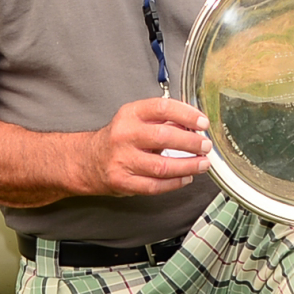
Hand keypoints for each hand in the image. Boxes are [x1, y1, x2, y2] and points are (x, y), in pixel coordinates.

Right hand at [81, 97, 212, 196]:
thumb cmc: (119, 138)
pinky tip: (186, 178)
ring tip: (203, 164)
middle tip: (205, 146)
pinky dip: (175, 183)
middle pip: (164, 137)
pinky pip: (155, 185)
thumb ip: (163, 120)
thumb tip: (195, 126)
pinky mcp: (123, 181)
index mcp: (130, 114)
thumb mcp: (136, 120)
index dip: (186, 114)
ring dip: (188, 166)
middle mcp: (124, 135)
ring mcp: (122, 160)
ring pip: (162, 166)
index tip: (202, 122)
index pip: (162, 108)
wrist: (88, 160)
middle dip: (191, 143)